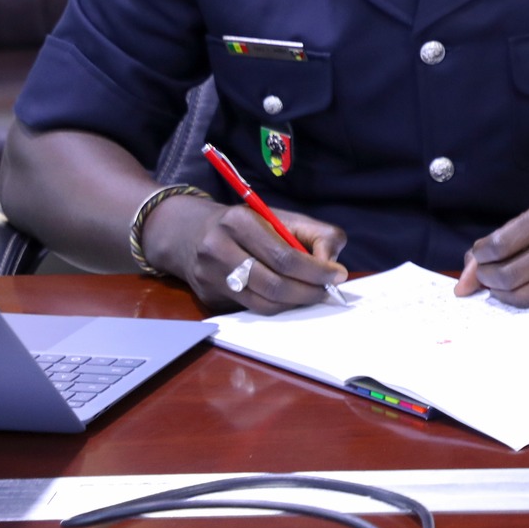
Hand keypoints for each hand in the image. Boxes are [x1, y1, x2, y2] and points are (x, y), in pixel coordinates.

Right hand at [144, 195, 346, 313]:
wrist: (191, 233)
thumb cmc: (249, 225)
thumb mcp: (283, 217)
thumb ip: (317, 235)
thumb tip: (331, 263)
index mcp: (239, 222)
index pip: (284, 256)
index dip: (316, 270)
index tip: (337, 275)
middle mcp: (218, 249)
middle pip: (274, 284)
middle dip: (308, 292)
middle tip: (327, 291)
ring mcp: (209, 277)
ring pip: (263, 303)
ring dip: (295, 303)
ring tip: (311, 294)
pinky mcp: (208, 298)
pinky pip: (251, 310)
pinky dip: (276, 307)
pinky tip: (288, 298)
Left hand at [455, 191, 528, 307]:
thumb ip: (510, 233)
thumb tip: (470, 263)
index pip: (502, 244)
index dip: (480, 254)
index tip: (478, 254)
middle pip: (508, 275)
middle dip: (485, 277)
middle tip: (482, 273)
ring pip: (522, 296)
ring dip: (499, 293)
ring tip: (496, 284)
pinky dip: (522, 297)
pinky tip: (520, 287)